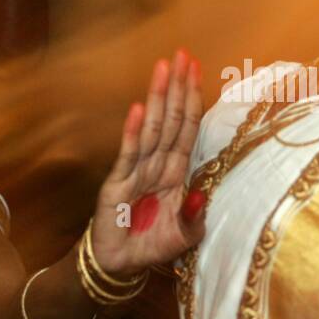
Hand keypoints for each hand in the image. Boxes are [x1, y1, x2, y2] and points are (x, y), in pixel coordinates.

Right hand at [89, 49, 204, 276]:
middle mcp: (157, 164)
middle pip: (169, 119)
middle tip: (182, 54)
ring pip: (151, 129)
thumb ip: (196, 217)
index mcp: (175, 171)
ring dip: (157, 98)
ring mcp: (136, 171)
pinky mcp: (116, 184)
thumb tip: (202, 195)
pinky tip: (136, 110)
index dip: (193, 100)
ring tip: (163, 68)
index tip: (198, 70)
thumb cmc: (151, 244)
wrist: (120, 265)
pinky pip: (128, 155)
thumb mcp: (184, 235)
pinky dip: (132, 132)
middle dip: (177, 87)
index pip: (186, 128)